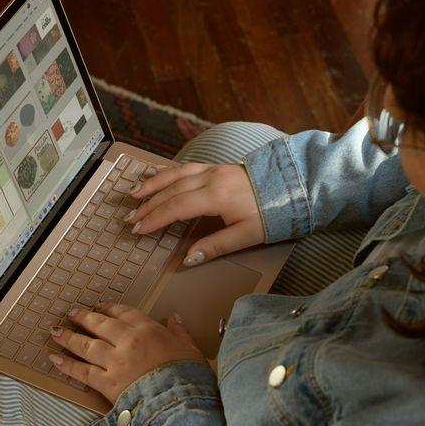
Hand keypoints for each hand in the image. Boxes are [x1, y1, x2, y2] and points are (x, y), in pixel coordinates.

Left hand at [47, 303, 204, 402]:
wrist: (179, 403)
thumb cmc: (188, 378)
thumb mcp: (190, 350)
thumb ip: (180, 332)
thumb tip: (174, 318)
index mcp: (148, 330)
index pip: (124, 313)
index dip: (109, 308)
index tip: (100, 307)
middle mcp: (128, 341)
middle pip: (100, 325)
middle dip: (84, 317)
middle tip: (72, 313)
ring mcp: (115, 362)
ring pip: (87, 345)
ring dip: (69, 338)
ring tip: (56, 332)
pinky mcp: (106, 383)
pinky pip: (82, 372)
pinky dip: (67, 365)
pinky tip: (55, 359)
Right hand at [125, 163, 264, 265]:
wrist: (293, 186)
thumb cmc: (272, 213)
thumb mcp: (246, 235)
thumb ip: (215, 246)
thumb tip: (189, 259)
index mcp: (216, 196)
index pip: (176, 208)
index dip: (155, 219)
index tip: (139, 230)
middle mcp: (210, 179)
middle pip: (171, 192)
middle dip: (148, 206)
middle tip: (131, 219)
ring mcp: (213, 170)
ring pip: (175, 175)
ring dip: (153, 185)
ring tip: (135, 194)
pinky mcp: (218, 167)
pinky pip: (186, 166)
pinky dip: (168, 171)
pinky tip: (157, 173)